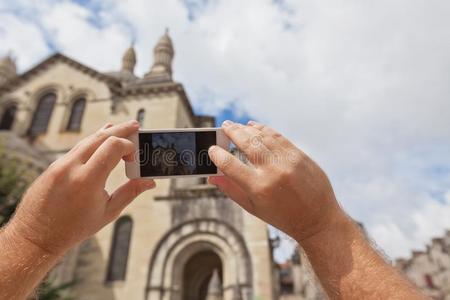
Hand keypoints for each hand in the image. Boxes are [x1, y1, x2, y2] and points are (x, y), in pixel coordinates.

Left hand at [6, 121, 154, 255]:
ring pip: (87, 139)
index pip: (113, 146)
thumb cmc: (74, 228)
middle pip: (101, 136)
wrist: (36, 235)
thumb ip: (130, 192)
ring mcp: (59, 164)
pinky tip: (101, 144)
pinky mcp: (53, 166)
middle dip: (121, 129)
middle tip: (135, 125)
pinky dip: (92, 143)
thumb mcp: (108, 212)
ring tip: (121, 130)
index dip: (128, 145)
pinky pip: (77, 148)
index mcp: (88, 180)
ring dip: (106, 133)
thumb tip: (150, 181)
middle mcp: (71, 167)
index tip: (135, 155)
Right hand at [208, 120, 342, 241]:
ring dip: (247, 129)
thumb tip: (212, 177)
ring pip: (262, 137)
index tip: (212, 149)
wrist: (318, 219)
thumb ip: (232, 190)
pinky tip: (255, 127)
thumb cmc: (283, 217)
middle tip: (224, 127)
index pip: (230, 165)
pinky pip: (278, 137)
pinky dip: (265, 130)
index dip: (218, 155)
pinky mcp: (299, 155)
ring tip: (237, 126)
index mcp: (258, 188)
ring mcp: (288, 161)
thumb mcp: (254, 208)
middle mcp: (273, 171)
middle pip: (247, 144)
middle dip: (233, 133)